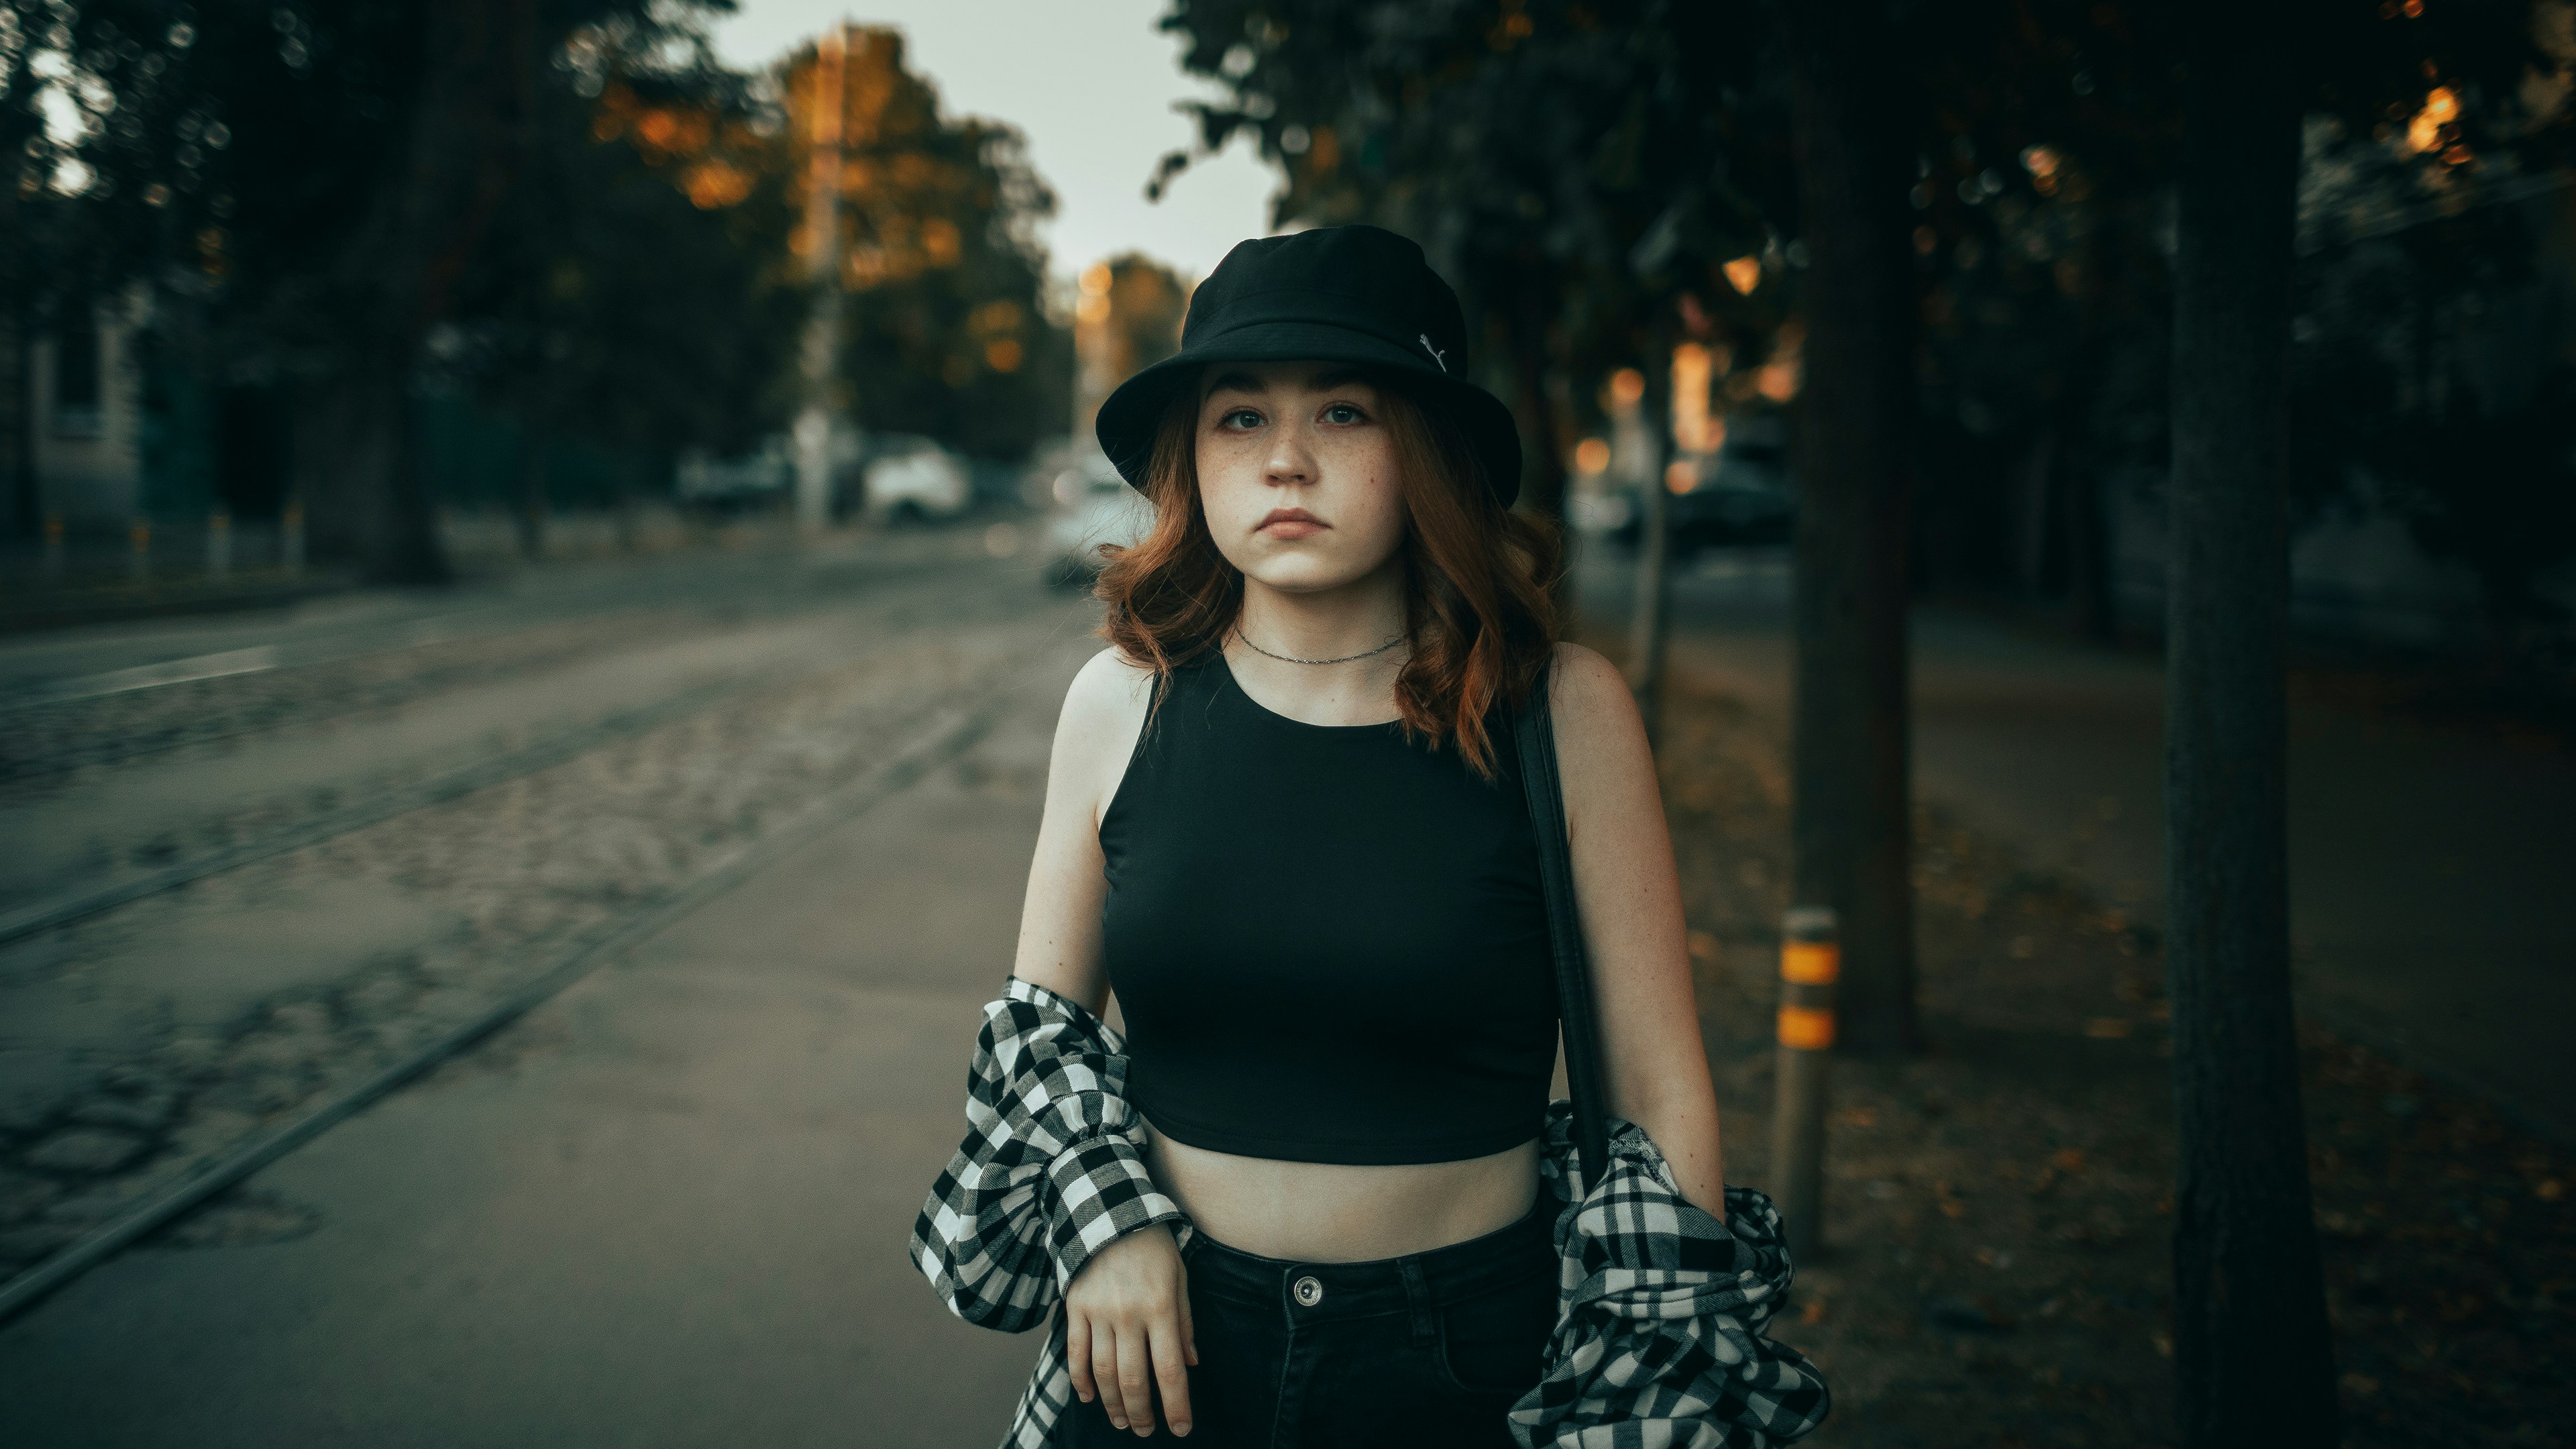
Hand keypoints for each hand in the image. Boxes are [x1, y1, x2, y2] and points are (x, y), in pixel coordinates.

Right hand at [1064, 1223, 1195, 1436]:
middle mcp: (1129, 1314)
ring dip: (1112, 1404)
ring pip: (1103, 1372)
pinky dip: (1080, 1380)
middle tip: (1145, 1432)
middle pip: (1133, 1379)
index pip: (1170, 1370)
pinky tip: (1088, 1397)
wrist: (1111, 1212)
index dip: (1176, 1406)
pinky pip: (1075, 1352)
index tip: (1182, 1429)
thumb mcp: (1181, 1278)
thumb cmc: (1154, 1247)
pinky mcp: (1075, 1307)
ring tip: (1122, 1421)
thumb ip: (1185, 1323)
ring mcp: (1098, 1312)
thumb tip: (1192, 1364)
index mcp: (1161, 1307)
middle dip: (1142, 1413)